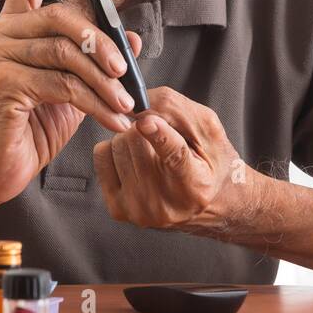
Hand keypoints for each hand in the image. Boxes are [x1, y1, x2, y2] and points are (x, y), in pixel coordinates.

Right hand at [0, 0, 142, 213]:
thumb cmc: (30, 129)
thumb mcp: (71, 90)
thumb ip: (95, 61)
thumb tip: (132, 37)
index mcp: (10, 28)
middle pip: (59, 17)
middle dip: (102, 43)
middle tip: (127, 72)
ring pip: (65, 53)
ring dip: (104, 82)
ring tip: (127, 105)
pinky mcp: (1, 83)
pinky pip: (61, 84)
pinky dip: (95, 103)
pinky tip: (114, 120)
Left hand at [92, 86, 260, 232]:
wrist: (206, 204)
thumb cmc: (210, 163)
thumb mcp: (209, 131)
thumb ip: (179, 112)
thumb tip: (140, 103)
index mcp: (196, 184)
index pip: (175, 157)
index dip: (159, 136)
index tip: (147, 121)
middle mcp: (166, 203)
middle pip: (136, 139)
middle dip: (144, 126)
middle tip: (160, 137)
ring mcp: (139, 209)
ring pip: (117, 144)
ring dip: (130, 139)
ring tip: (150, 153)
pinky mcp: (118, 209)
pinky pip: (101, 156)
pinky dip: (114, 150)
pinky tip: (133, 161)